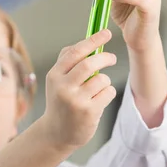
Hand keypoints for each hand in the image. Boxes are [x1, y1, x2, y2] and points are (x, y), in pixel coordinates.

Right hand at [42, 29, 117, 149]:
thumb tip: (88, 41)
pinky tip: (99, 100)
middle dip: (105, 57)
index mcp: (55, 75)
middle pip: (90, 63)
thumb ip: (68, 60)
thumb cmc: (61, 101)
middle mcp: (63, 87)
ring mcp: (76, 101)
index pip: (75, 52)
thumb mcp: (57, 80)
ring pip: (102, 79)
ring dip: (105, 80)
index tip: (106, 33)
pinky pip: (108, 92)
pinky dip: (108, 92)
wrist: (57, 133)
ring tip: (99, 88)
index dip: (93, 40)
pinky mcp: (88, 112)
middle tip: (112, 58)